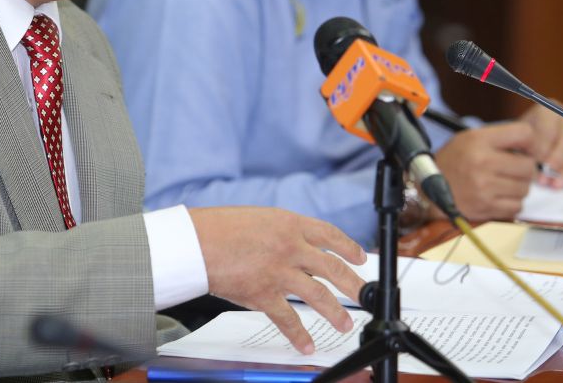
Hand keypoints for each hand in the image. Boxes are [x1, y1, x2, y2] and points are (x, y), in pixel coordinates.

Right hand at [189, 206, 365, 354]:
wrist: (196, 242)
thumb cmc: (220, 227)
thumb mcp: (259, 218)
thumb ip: (282, 231)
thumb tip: (297, 244)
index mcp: (290, 224)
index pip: (329, 235)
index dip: (348, 247)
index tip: (359, 258)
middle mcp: (290, 247)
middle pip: (333, 268)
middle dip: (354, 284)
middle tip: (366, 295)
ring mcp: (279, 272)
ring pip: (319, 295)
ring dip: (335, 312)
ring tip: (345, 324)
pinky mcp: (263, 294)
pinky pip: (288, 319)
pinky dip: (299, 334)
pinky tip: (306, 344)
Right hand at [434, 122, 537, 220]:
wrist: (429, 186)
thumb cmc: (455, 160)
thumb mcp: (472, 137)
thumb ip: (501, 137)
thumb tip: (535, 146)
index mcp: (479, 140)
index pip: (524, 134)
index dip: (529, 142)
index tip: (524, 149)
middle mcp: (482, 162)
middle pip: (528, 166)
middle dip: (524, 168)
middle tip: (511, 169)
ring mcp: (484, 187)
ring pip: (525, 188)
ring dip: (518, 187)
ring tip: (502, 182)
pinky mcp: (486, 207)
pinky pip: (517, 206)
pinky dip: (511, 202)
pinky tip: (498, 195)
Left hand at [519, 103, 562, 187]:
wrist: (527, 140)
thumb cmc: (519, 139)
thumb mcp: (516, 138)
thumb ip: (524, 147)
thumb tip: (534, 165)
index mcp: (548, 109)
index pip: (549, 130)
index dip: (541, 149)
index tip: (532, 164)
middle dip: (557, 163)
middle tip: (545, 179)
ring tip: (556, 185)